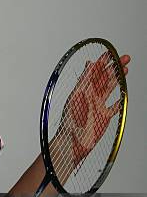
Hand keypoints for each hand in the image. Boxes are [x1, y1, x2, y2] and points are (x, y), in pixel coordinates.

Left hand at [53, 53, 129, 176]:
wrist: (72, 143)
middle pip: (104, 78)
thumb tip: (90, 64)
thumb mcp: (78, 97)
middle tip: (125, 58)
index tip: (111, 53)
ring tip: (125, 69)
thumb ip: (85, 81)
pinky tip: (123, 95)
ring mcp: (97, 106)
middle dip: (114, 67)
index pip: (94, 72)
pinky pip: (113, 107)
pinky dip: (119, 101)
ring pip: (109, 89)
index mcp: (82, 91)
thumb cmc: (71, 122)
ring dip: (117, 79)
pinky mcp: (103, 118)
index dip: (103, 62)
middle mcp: (90, 97)